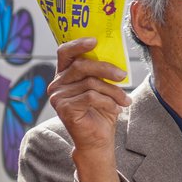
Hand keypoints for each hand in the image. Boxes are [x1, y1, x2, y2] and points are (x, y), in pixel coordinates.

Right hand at [47, 36, 129, 181]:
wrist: (97, 140)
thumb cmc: (101, 111)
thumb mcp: (102, 87)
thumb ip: (100, 71)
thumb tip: (113, 52)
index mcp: (64, 75)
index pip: (65, 53)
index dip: (78, 44)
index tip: (95, 41)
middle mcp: (56, 84)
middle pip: (81, 66)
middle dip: (106, 69)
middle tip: (124, 76)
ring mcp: (57, 96)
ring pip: (90, 83)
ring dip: (112, 91)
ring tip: (124, 100)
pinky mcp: (63, 108)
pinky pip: (90, 96)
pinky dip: (108, 102)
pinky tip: (116, 109)